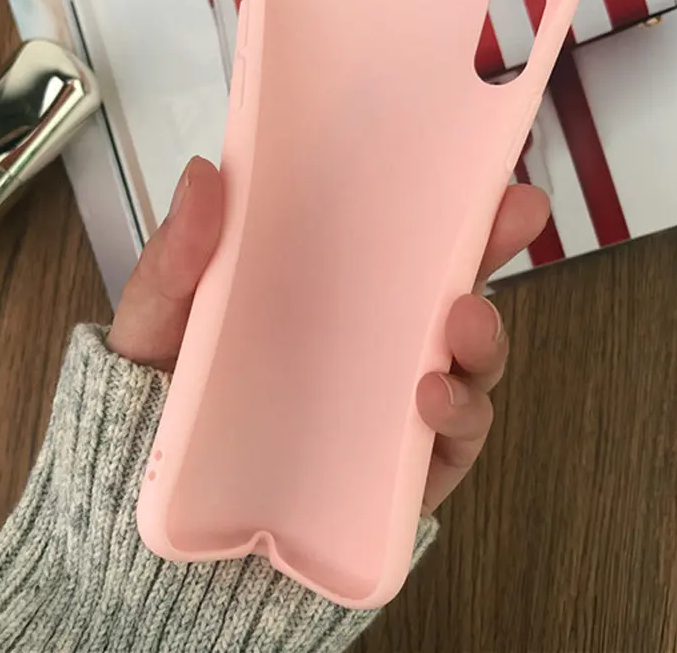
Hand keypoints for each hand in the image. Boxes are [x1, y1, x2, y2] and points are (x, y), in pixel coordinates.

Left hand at [108, 156, 548, 513]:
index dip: (439, 198)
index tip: (476, 163)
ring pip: (467, 357)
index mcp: (329, 289)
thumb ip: (177, 258)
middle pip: (448, 284)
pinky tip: (432, 396)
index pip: (394, 236)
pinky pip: (455, 435)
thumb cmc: (169, 395)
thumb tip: (205, 172)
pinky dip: (460, 412)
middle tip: (515, 213)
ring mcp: (397, 399)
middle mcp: (374, 338)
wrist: (173, 512)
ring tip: (463, 320)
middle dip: (490, 246)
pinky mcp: (410, 464)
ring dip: (483, 334)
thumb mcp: (160, 318)